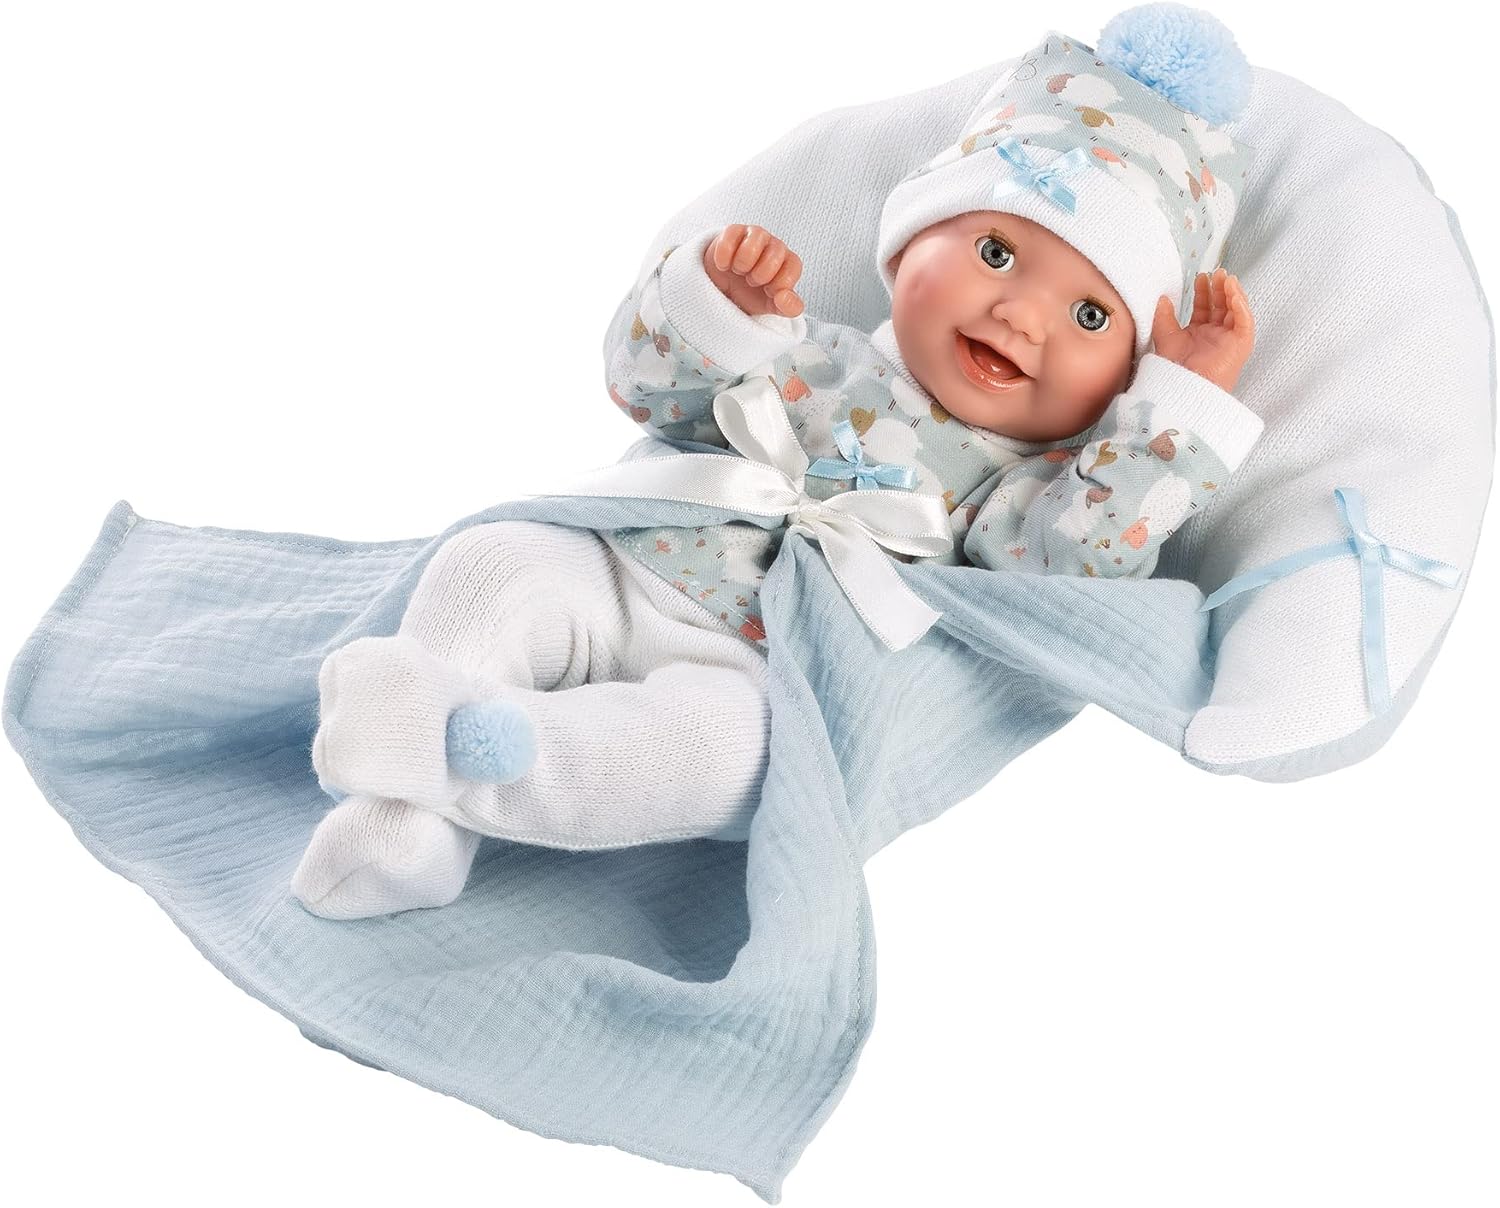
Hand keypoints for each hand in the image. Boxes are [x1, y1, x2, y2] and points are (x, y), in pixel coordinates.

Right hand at [703, 224, 804, 317]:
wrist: (723, 290)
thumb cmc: (752, 295)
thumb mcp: (772, 306)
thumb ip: (789, 308)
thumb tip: (783, 298)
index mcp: (788, 262)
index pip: (794, 266)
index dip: (779, 283)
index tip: (767, 291)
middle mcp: (774, 245)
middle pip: (775, 255)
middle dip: (759, 275)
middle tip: (751, 281)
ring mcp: (754, 235)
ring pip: (754, 242)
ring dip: (743, 264)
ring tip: (739, 271)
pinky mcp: (733, 231)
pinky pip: (729, 238)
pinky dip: (724, 259)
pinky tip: (724, 266)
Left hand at [1151, 268, 1254, 392]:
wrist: (1183, 387)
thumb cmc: (1173, 368)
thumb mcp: (1165, 336)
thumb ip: (1163, 316)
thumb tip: (1162, 298)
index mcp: (1199, 335)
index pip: (1204, 308)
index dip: (1203, 292)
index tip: (1200, 277)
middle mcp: (1216, 336)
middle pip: (1222, 306)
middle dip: (1220, 288)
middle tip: (1216, 272)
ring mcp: (1229, 340)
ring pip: (1236, 310)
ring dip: (1233, 293)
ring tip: (1226, 278)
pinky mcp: (1241, 345)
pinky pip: (1245, 322)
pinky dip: (1242, 307)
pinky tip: (1234, 294)